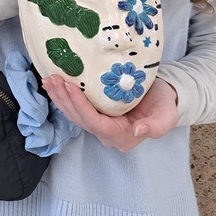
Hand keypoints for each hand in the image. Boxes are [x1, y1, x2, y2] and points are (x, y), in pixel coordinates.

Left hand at [42, 75, 178, 151]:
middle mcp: (106, 134)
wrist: (164, 98)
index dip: (80, 106)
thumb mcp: (166, 116)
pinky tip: (54, 84)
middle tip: (52, 79)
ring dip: (59, 97)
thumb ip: (155, 126)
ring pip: (74, 114)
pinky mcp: (95, 114)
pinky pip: (76, 108)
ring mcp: (99, 124)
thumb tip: (137, 131)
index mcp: (121, 136)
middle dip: (64, 99)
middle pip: (79, 118)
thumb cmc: (165, 106)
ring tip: (48, 79)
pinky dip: (64, 96)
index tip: (69, 87)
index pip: (95, 122)